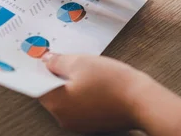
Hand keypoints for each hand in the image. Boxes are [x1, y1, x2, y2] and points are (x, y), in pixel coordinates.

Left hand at [39, 53, 180, 135]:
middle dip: (57, 74)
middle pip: (53, 92)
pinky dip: (84, 92)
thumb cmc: (112, 81)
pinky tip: (94, 79)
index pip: (38, 85)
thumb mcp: (80, 62)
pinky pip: (82, 104)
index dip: (40, 69)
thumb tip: (46, 60)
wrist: (142, 100)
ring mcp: (80, 124)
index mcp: (57, 104)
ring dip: (71, 82)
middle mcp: (64, 118)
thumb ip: (58, 62)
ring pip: (68, 98)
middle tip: (63, 56)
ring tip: (82, 65)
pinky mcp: (95, 123)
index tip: (41, 57)